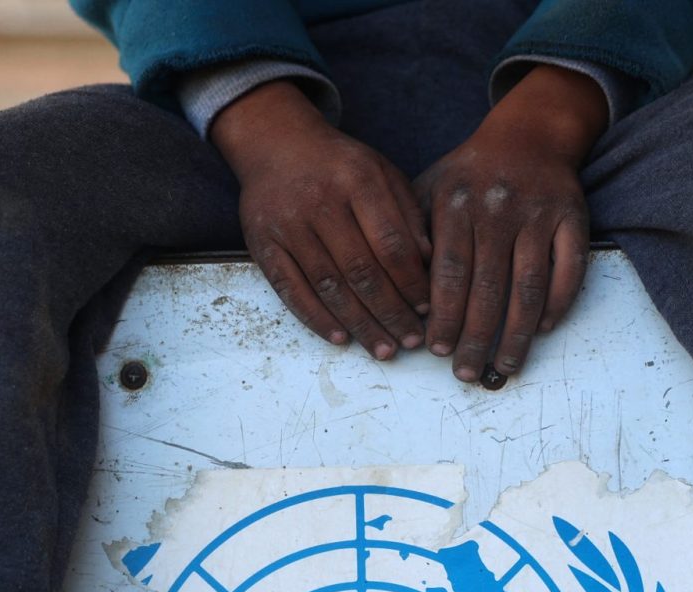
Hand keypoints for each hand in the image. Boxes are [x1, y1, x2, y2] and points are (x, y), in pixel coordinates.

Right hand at [212, 80, 431, 359]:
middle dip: (391, 312)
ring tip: (384, 348)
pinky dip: (316, 318)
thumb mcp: (381, 172)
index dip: (411, 283)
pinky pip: (291, 289)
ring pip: (329, 286)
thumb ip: (407, 214)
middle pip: (362, 271)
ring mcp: (287, 225)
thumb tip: (429, 265)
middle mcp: (320, 202)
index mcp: (357, 180)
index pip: (391, 244)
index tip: (427, 310)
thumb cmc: (339, 165)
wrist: (275, 143)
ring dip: (359, 324)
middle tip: (411, 341)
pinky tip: (340, 338)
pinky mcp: (262, 244)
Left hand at [414, 64, 605, 382]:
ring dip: (516, 333)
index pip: (448, 271)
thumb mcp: (431, 189)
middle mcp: (498, 207)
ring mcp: (538, 213)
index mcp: (456, 201)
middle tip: (465, 372)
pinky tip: (542, 329)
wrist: (529, 134)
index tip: (436, 352)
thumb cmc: (470, 176)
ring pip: (528, 285)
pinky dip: (558, 302)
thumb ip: (411, 234)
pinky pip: (569, 268)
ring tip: (504, 366)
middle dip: (475, 336)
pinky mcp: (573, 217)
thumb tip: (400, 298)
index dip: (443, 315)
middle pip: (487, 286)